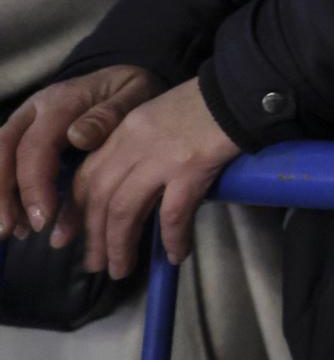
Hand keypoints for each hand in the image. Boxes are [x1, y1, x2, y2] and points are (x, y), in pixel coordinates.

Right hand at [0, 65, 160, 241]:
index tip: (44, 217)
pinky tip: (16, 220)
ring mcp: (22, 121)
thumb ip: (110, 113)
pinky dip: (4, 189)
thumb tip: (78, 137)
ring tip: (10, 230)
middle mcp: (33, 111)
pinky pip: (2, 160)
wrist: (120, 78)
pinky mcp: (21, 135)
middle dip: (2, 193)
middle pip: (3, 150)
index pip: (35, 145)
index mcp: (60, 102)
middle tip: (9, 230)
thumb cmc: (129, 90)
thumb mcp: (134, 93)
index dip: (34, 183)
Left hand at [58, 79, 236, 278]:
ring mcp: (161, 157)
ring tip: (122, 269)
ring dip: (120, 245)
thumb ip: (138, 146)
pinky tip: (176, 253)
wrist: (240, 90)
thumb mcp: (158, 116)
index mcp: (124, 131)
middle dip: (93, 237)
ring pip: (125, 210)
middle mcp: (134, 145)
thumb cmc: (206, 102)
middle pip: (100, 198)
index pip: (85, 176)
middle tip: (95, 264)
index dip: (73, 210)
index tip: (66, 236)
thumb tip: (135, 185)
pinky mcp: (190, 168)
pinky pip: (172, 213)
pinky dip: (171, 238)